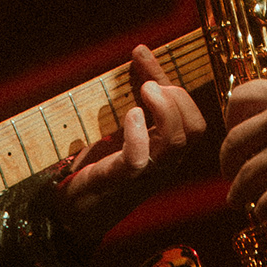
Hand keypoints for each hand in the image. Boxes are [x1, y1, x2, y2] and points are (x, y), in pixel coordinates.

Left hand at [57, 44, 209, 233]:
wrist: (72, 215)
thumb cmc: (100, 168)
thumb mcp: (124, 126)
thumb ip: (137, 94)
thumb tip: (141, 52)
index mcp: (165, 152)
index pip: (193, 119)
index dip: (176, 88)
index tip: (144, 59)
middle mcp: (161, 164)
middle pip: (195, 130)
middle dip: (179, 99)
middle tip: (149, 85)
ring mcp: (141, 174)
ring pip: (175, 144)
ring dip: (164, 110)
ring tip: (144, 92)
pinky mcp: (115, 181)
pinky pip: (138, 161)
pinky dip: (138, 134)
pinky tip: (130, 116)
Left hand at [221, 78, 266, 213]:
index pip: (239, 98)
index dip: (230, 118)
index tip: (231, 130)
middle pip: (234, 143)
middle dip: (227, 163)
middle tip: (230, 173)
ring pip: (247, 175)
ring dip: (239, 193)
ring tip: (238, 202)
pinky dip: (264, 211)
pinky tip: (264, 216)